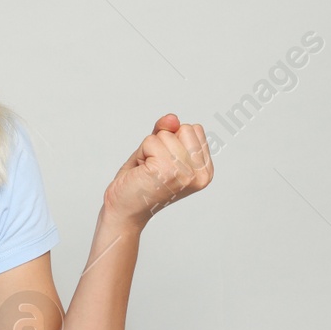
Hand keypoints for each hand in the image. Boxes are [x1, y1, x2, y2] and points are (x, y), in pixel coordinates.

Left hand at [103, 114, 213, 228]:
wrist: (124, 210)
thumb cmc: (140, 182)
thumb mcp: (157, 149)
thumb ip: (167, 130)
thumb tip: (172, 118)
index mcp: (205, 170)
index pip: (194, 129)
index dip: (172, 140)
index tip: (163, 162)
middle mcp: (201, 174)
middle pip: (183, 128)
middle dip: (161, 142)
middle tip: (152, 166)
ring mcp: (186, 173)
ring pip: (165, 134)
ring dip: (149, 149)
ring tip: (147, 171)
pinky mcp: (168, 171)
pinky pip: (151, 141)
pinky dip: (141, 153)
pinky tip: (142, 172)